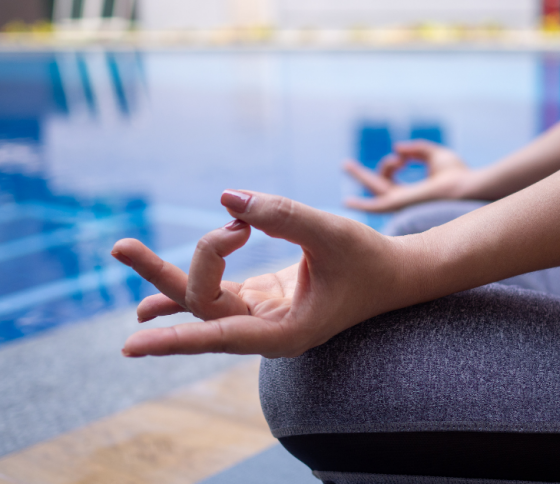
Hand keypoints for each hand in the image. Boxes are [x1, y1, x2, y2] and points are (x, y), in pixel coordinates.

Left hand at [111, 190, 405, 357]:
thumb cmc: (371, 260)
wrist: (396, 275)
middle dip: (165, 275)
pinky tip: (150, 300)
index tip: (134, 343)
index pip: (221, 335)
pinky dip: (189, 283)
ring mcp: (263, 315)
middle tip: (120, 245)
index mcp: (287, 331)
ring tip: (124, 251)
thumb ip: (281, 214)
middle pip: (203, 307)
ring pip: (205, 300)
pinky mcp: (263, 298)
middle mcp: (268, 330)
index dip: (177, 338)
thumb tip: (227, 198)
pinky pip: (218, 294)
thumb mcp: (330, 233)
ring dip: (166, 279)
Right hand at [344, 140, 470, 211]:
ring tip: (345, 164)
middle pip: (376, 187)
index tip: (402, 156)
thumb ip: (417, 150)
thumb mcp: (435, 155)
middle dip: (361, 175)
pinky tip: (347, 202)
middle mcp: (403, 202)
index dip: (391, 162)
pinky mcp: (400, 205)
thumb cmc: (457, 174)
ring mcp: (400, 205)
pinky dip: (361, 205)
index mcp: (412, 193)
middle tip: (345, 164)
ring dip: (360, 176)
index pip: (390, 178)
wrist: (465, 187)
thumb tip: (397, 149)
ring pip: (372, 191)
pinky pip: (375, 207)